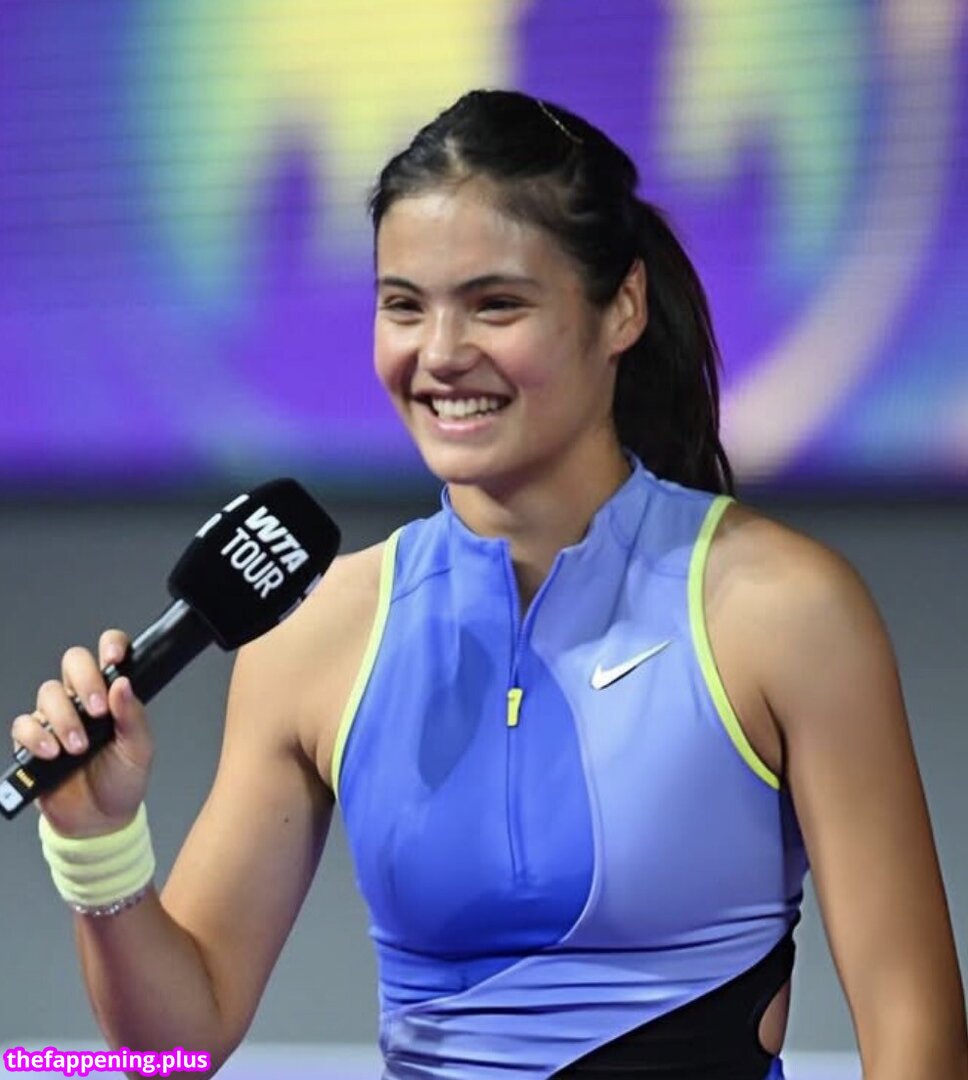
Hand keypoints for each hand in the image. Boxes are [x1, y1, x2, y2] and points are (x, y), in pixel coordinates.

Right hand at [10, 630, 153, 837]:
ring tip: (78, 747)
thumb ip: (133, 716)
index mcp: (112, 696)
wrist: (99, 821)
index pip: (110, 654)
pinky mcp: (34, 741)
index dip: (110, 645)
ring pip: (49, 693)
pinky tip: (51, 752)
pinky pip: (23, 724)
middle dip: (84, 681)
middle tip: (96, 711)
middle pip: (73, 663)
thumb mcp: (139, 749)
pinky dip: (35, 736)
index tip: (114, 657)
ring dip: (63, 718)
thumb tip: (123, 684)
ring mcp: (57, 718)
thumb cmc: (122, 780)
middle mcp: (84, 700)